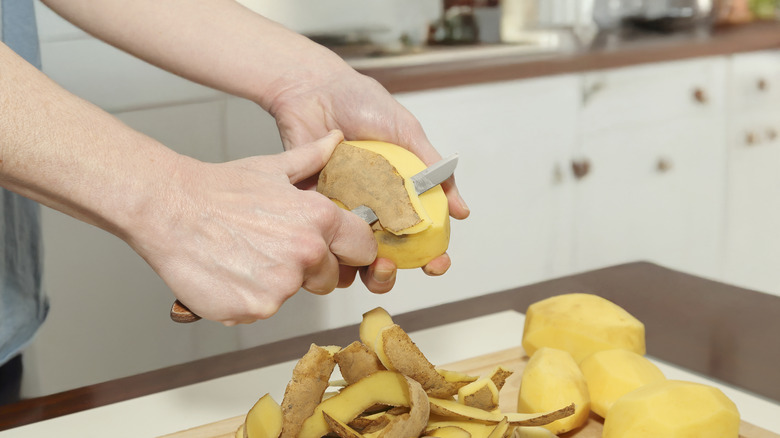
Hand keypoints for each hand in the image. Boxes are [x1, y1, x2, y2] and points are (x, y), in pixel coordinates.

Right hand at [127, 131, 376, 324]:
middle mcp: (307, 253)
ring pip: (293, 295)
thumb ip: (312, 158)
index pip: (362, 249)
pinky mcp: (255, 309)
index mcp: (319, 219)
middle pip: (329, 278)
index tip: (334, 251)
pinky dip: (247, 299)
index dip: (349, 250)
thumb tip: (335, 139)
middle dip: (308, 269)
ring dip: (274, 283)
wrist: (168, 208)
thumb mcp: (272, 168)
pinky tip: (230, 273)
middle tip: (271, 248)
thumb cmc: (218, 189)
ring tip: (245, 256)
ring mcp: (282, 285)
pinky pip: (262, 311)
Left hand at [267, 65, 469, 292]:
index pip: (418, 235)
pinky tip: (339, 233)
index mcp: (397, 193)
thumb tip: (461, 210)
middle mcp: (369, 205)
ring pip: (351, 252)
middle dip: (390, 272)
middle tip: (392, 266)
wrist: (315, 88)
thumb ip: (434, 170)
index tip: (437, 263)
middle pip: (383, 254)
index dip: (431, 254)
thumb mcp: (408, 134)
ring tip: (368, 260)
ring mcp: (341, 207)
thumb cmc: (361, 103)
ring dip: (360, 267)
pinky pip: (321, 231)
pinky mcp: (312, 202)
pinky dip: (330, 240)